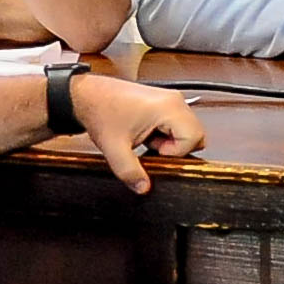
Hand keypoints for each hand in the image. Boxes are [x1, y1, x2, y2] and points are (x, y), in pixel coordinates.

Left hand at [70, 74, 205, 194]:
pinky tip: (146, 134)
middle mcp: (174, 100)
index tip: (154, 152)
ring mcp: (170, 99)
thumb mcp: (114, 148)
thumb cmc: (100, 110)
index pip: (194, 138)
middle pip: (196, 133)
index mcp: (168, 107)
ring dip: (170, 141)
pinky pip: (177, 124)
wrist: (87, 95)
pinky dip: (165, 134)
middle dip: (176, 148)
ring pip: (188, 129)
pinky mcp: (164, 101)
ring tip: (146, 140)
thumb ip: (130, 171)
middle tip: (151, 148)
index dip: (176, 152)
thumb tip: (143, 187)